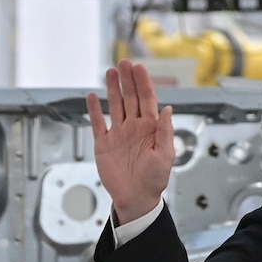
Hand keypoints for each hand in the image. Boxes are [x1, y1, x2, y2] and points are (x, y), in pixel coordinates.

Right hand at [87, 59, 174, 224]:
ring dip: (113, 89)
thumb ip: (165, 131)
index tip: (139, 68)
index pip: (147, 100)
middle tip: (124, 62)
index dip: (143, 83)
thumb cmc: (154, 180)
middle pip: (130, 98)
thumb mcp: (165, 155)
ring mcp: (119, 134)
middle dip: (128, 80)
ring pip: (115, 105)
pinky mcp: (104, 144)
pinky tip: (92, 96)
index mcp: (151, 129)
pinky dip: (94, 110)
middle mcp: (135, 127)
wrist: (136, 198)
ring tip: (111, 72)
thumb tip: (168, 109)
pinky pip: (98, 123)